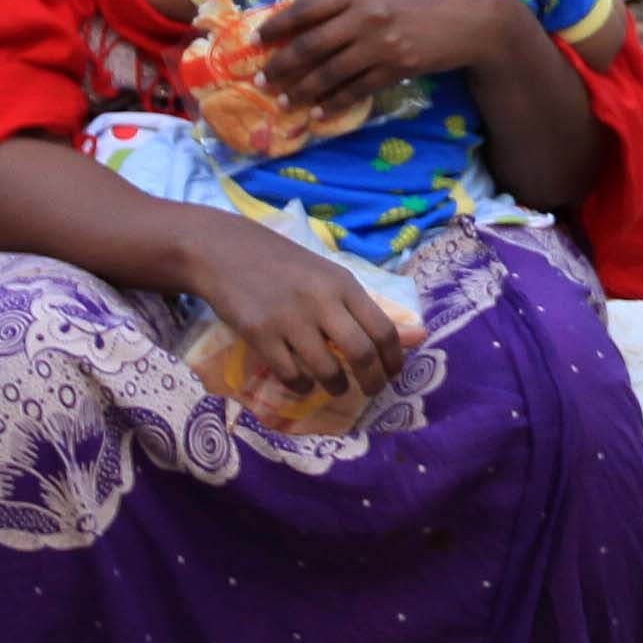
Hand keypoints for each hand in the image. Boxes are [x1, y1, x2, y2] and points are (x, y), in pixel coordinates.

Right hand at [174, 212, 404, 397]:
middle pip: (361, 353)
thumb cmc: (284, 265)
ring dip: (335, 386)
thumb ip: (364, 307)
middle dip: (372, 381)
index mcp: (343, 284)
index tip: (393, 374)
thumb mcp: (329, 276)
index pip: (383, 329)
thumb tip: (416, 336)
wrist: (226, 251)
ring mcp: (289, 319)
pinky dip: (302, 385)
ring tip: (334, 385)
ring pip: (326, 370)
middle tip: (371, 391)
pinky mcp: (260, 335)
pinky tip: (303, 380)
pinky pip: (292, 375)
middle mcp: (321, 301)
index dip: (394, 359)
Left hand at [255, 0, 529, 117]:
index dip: (277, 25)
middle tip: (262, 80)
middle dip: (282, 65)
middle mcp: (365, 16)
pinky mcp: (397, 67)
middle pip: (310, 45)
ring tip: (284, 103)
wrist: (476, 13)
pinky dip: (335, 103)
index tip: (257, 39)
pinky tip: (320, 112)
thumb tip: (319, 17)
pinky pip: (357, 90)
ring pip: (329, 72)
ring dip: (302, 91)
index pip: (307, 8)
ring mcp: (381, 44)